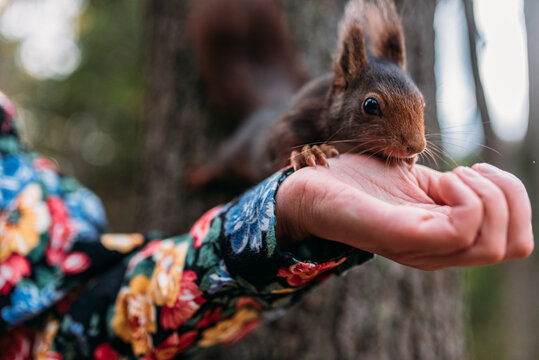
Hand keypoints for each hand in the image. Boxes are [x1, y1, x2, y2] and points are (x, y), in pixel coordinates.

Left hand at [275, 154, 533, 269]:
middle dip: (509, 197)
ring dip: (486, 195)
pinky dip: (464, 196)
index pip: (516, 243)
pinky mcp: (400, 235)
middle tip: (466, 171)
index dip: (514, 199)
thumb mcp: (415, 180)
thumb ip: (447, 188)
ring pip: (494, 243)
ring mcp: (421, 247)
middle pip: (515, 246)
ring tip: (449, 174)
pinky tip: (438, 178)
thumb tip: (482, 177)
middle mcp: (438, 251)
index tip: (475, 169)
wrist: (308, 184)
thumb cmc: (357, 179)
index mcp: (444, 238)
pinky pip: (460, 230)